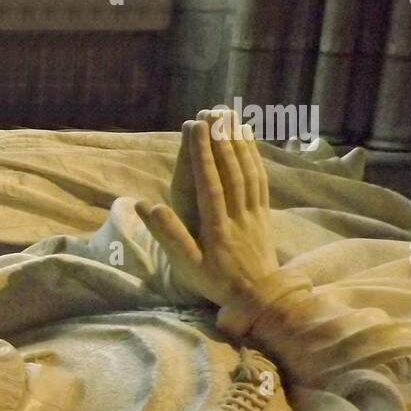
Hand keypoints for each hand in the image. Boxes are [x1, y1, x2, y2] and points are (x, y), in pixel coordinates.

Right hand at [136, 114, 279, 308]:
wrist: (261, 298)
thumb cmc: (217, 284)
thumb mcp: (188, 268)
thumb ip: (169, 236)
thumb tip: (146, 206)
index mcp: (217, 229)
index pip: (210, 185)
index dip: (202, 155)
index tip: (195, 128)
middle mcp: (238, 216)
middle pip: (231, 172)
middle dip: (221, 139)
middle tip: (211, 112)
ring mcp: (254, 214)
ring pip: (248, 172)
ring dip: (238, 142)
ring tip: (229, 117)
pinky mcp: (264, 214)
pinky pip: (260, 180)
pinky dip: (254, 157)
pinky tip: (248, 140)